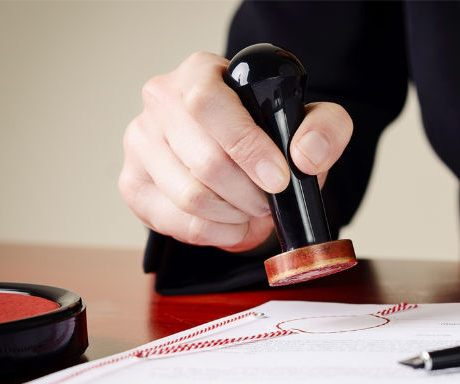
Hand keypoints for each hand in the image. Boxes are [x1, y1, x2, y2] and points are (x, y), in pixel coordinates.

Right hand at [119, 51, 352, 251]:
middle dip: (249, 194)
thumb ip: (326, 129)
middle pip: (204, 162)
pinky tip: (231, 222)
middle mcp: (160, 100)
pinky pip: (178, 224)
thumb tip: (307, 155)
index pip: (209, 105)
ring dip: (234, 215)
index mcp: (201, 73)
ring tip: (250, 208)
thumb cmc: (272, 138)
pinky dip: (216, 233)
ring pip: (191, 198)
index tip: (278, 179)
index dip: (247, 148)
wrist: (246, 162)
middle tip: (268, 199)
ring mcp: (140, 143)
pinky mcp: (133, 184)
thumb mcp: (311, 125)